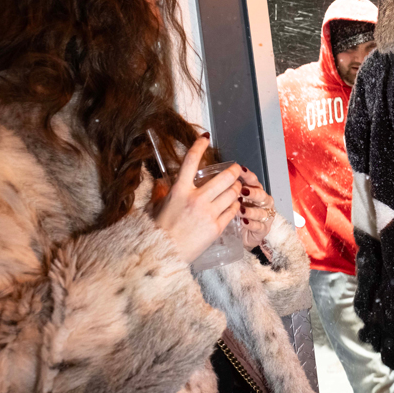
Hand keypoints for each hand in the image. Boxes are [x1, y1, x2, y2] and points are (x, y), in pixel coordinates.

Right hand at [154, 136, 242, 263]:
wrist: (164, 254)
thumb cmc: (158, 229)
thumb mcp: (157, 206)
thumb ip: (163, 191)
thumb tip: (162, 181)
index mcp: (178, 191)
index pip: (190, 162)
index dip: (198, 146)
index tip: (205, 138)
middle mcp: (195, 199)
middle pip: (224, 177)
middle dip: (234, 171)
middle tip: (236, 170)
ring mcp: (208, 213)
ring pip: (233, 193)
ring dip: (236, 189)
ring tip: (235, 189)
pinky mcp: (217, 227)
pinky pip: (233, 210)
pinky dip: (235, 206)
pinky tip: (233, 205)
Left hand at [236, 166, 275, 249]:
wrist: (245, 234)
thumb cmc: (239, 214)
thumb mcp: (234, 200)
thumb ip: (230, 190)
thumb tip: (217, 179)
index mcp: (256, 191)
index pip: (254, 181)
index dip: (248, 176)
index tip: (240, 171)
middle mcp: (263, 202)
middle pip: (261, 195)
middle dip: (252, 193)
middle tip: (243, 191)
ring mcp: (265, 216)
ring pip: (261, 211)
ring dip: (251, 210)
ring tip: (241, 210)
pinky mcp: (264, 229)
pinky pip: (259, 226)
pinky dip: (252, 224)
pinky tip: (244, 222)